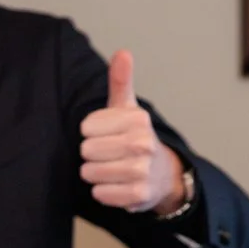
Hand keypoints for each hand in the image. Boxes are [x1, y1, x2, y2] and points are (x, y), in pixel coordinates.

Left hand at [78, 49, 183, 212]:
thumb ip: (120, 81)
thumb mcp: (127, 108)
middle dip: (90, 154)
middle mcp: (143, 143)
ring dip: (93, 173)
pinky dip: (101, 191)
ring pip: (91, 172)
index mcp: (138, 119)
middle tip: (105, 153)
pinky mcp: (138, 195)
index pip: (87, 127)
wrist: (161, 174)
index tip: (103, 133)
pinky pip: (101, 193)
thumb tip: (122, 52)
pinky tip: (113, 184)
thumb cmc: (134, 137)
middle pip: (87, 150)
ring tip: (107, 168)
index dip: (90, 132)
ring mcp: (142, 169)